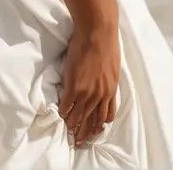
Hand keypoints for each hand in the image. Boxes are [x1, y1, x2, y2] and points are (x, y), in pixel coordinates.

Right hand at [58, 24, 119, 145]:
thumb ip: (107, 81)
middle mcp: (101, 95)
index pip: (105, 117)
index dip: (98, 126)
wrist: (98, 32)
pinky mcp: (75, 86)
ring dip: (73, 125)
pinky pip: (67, 105)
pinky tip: (60, 114)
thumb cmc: (107, 44)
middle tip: (78, 141)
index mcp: (111, 91)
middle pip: (92, 121)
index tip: (93, 132)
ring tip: (68, 132)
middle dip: (85, 132)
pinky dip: (63, 112)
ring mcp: (87, 92)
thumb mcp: (112, 67)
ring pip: (79, 116)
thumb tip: (101, 85)